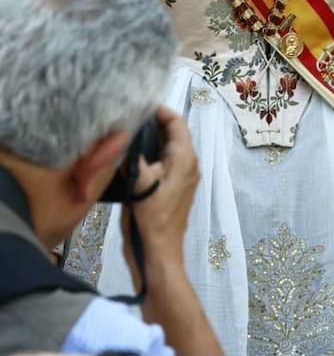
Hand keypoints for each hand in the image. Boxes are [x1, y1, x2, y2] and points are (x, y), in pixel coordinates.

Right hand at [121, 107, 200, 282]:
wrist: (158, 251)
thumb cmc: (152, 218)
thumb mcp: (140, 182)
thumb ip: (134, 155)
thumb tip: (125, 134)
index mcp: (185, 158)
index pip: (176, 122)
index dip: (159, 110)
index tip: (137, 104)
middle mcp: (187, 164)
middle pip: (172, 133)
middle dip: (152, 123)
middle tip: (126, 117)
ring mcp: (181, 176)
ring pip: (166, 148)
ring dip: (148, 139)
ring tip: (124, 133)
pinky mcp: (171, 188)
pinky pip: (162, 162)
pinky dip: (148, 155)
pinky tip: (127, 156)